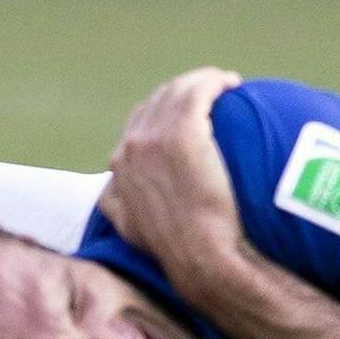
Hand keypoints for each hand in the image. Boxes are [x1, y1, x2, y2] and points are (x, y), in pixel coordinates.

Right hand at [100, 67, 245, 297]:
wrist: (199, 257)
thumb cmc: (174, 249)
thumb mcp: (129, 228)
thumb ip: (115, 205)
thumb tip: (108, 192)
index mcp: (121, 162)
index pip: (140, 120)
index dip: (165, 112)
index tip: (191, 115)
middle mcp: (133, 144)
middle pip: (159, 100)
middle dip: (183, 93)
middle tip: (212, 97)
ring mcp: (156, 136)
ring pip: (178, 90)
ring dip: (201, 82)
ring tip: (226, 85)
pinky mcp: (184, 132)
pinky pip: (199, 91)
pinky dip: (214, 81)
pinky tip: (232, 83)